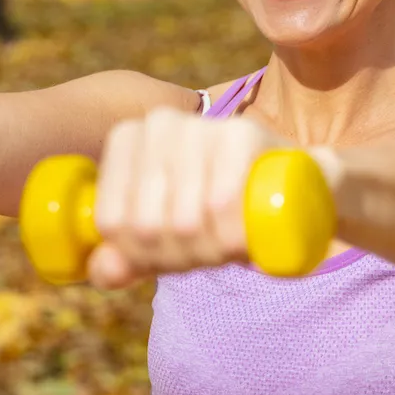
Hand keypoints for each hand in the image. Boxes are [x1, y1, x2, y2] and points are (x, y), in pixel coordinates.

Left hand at [89, 107, 292, 288]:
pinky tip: (243, 242)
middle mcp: (157, 123)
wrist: (289, 186)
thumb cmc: (213, 210)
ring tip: (226, 247)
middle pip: (147, 226)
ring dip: (209, 253)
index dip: (140, 256)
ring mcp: (199, 124)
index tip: (171, 255)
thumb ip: (124, 256)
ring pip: (184, 221)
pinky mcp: (241, 133)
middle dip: (179, 257)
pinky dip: (231, 237)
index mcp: (125, 139)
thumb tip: (105, 271)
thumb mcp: (165, 234)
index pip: (112, 223)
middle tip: (207, 253)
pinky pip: (221, 203)